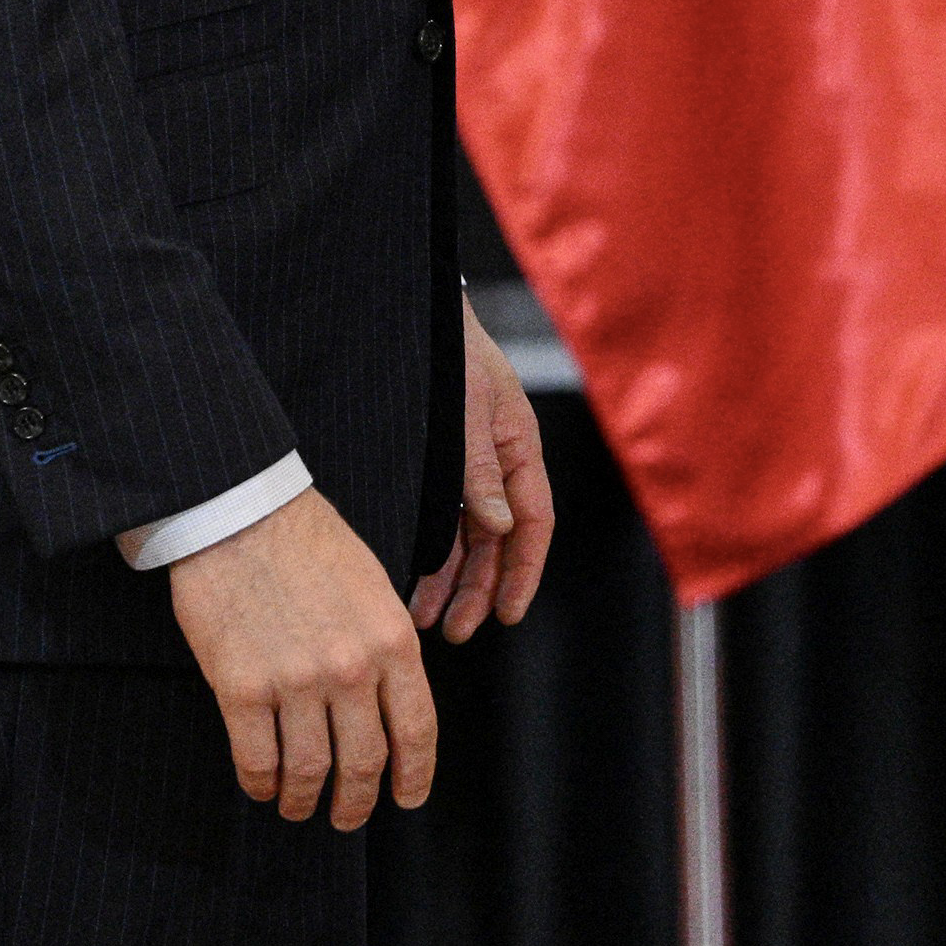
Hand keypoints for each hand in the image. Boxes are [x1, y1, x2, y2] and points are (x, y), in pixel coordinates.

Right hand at [167, 489, 436, 829]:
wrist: (241, 512)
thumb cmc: (308, 540)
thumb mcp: (373, 584)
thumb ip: (387, 642)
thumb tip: (391, 697)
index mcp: (393, 639)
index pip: (417, 729)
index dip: (414, 776)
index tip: (407, 798)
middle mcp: (352, 667)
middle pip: (365, 762)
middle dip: (358, 802)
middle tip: (348, 816)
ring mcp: (296, 681)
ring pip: (310, 771)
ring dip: (305, 801)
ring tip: (299, 807)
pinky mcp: (243, 688)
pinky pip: (258, 760)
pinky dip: (262, 783)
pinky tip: (263, 785)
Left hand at [409, 302, 554, 642]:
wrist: (411, 314)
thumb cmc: (449, 352)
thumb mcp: (465, 410)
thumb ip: (480, 469)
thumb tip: (499, 527)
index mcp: (521, 446)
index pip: (535, 521)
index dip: (524, 572)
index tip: (508, 615)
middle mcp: (500, 462)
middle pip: (501, 541)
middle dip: (482, 590)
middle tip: (455, 631)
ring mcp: (472, 466)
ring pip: (469, 537)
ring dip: (452, 579)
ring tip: (425, 618)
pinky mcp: (443, 465)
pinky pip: (444, 519)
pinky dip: (432, 551)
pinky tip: (414, 580)